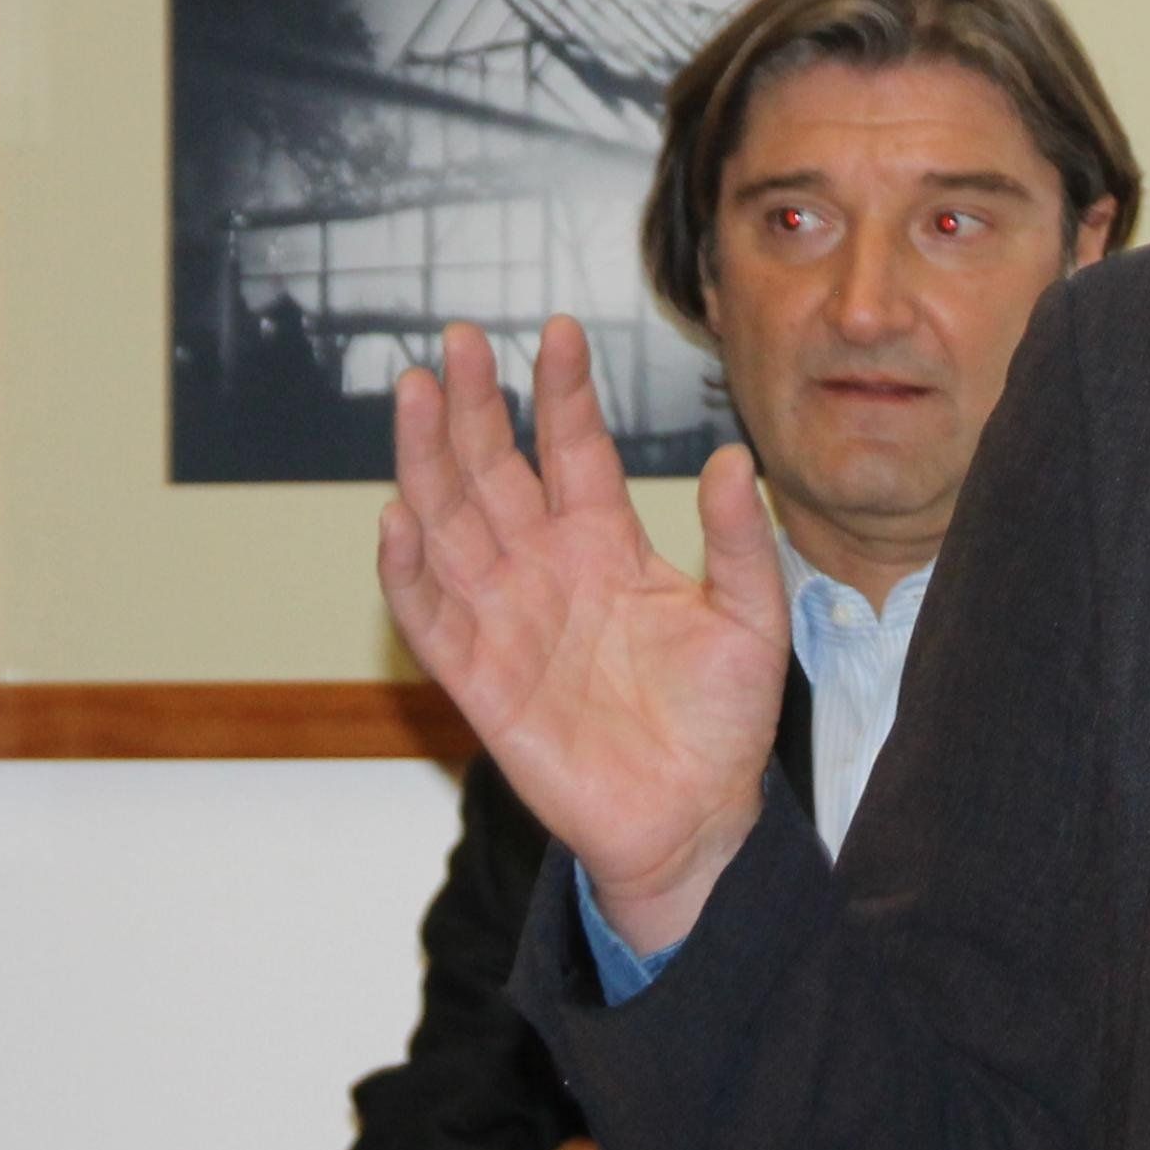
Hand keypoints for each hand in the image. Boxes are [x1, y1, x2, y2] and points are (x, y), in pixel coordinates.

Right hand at [375, 316, 790, 952]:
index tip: (560, 331)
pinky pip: (431, 618)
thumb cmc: (722, 721)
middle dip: (471, 405)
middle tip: (455, 338)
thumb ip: (741, 539)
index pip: (574, 450)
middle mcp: (546, 569)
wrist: (696, 818)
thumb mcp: (753, 617)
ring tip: (413, 393)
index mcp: (607, 545)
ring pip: (449, 524)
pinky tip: (397, 516)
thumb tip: (736, 457)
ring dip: (425, 461)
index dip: (563, 392)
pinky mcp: (479, 680)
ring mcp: (506, 619)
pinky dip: (407, 571)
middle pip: (493, 470)